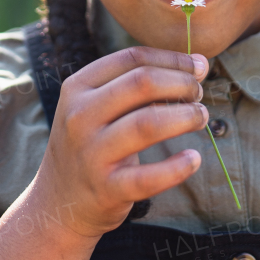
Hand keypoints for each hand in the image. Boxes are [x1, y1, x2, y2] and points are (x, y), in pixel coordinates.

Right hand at [31, 46, 209, 239]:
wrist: (58, 202)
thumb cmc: (92, 143)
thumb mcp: (99, 106)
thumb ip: (141, 84)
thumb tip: (200, 63)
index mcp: (78, 87)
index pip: (132, 58)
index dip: (172, 59)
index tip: (198, 67)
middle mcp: (80, 116)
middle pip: (142, 83)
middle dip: (182, 83)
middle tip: (199, 95)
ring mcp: (91, 153)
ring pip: (147, 124)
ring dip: (185, 116)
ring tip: (201, 117)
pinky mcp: (106, 188)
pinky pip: (149, 177)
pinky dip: (178, 167)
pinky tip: (194, 158)